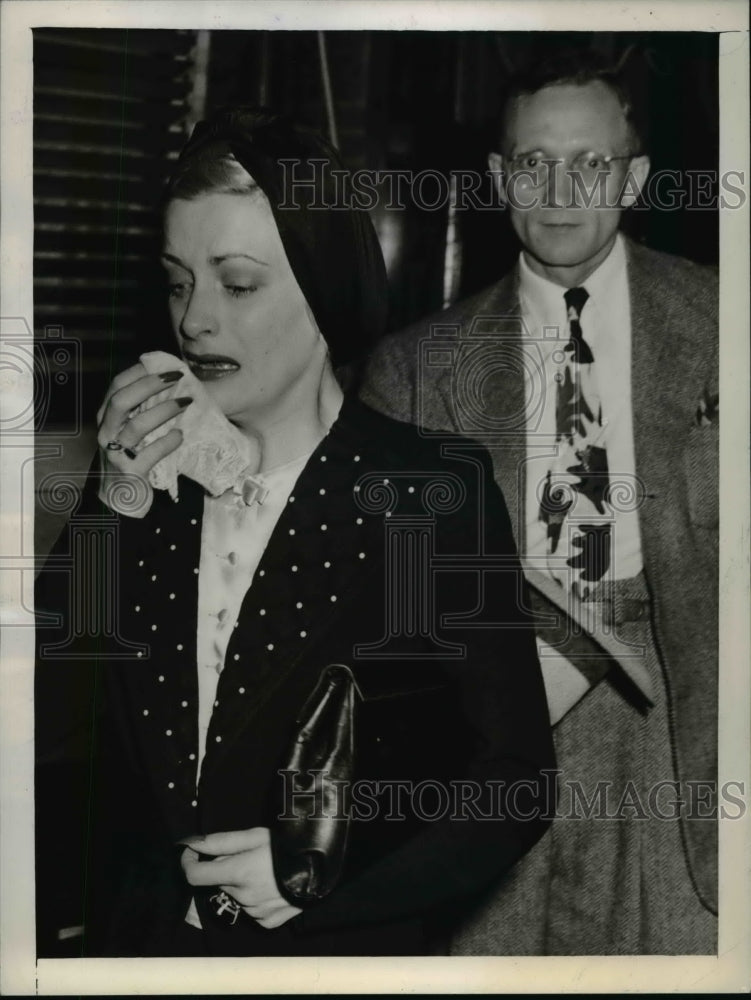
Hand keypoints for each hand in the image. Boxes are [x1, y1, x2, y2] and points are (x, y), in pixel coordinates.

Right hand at [96, 362, 191, 477]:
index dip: (139, 372)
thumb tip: (167, 383)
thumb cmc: (129, 459)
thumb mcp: (128, 432)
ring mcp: (115, 453)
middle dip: (150, 384)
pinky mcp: (130, 472)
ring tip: (186, 403)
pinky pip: (151, 453)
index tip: (164, 365)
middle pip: (122, 400)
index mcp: (106, 418)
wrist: (118, 499)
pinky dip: (168, 442)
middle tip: (177, 377)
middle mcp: (106, 433)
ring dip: (165, 410)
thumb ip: (139, 411)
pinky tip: (180, 435)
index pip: (117, 386)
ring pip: (137, 425)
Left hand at [180, 827, 301, 929]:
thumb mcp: (255, 835)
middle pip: (221, 882)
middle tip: (250, 855)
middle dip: (228, 869)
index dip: (188, 862)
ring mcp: (256, 913)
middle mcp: (243, 897)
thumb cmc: (288, 845)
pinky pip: (252, 911)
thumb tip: (193, 844)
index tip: (192, 853)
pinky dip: (256, 900)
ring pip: (237, 896)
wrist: (324, 866)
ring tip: (266, 870)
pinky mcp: (269, 921)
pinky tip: (272, 887)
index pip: (195, 876)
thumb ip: (221, 841)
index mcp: (237, 873)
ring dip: (242, 884)